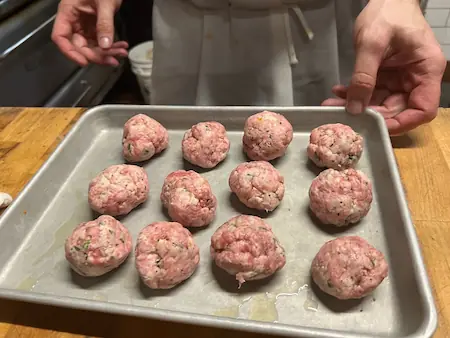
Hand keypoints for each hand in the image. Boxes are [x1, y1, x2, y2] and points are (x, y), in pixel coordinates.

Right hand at [51, 0, 127, 66]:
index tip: (84, 61)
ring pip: (92, 47)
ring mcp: (84, 25)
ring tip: (121, 52)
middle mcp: (74, 21)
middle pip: (79, 46)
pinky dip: (111, 46)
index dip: (70, 52)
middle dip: (96, 55)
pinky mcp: (95, 27)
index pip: (60, 37)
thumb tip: (105, 46)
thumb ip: (104, 24)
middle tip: (112, 59)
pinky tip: (122, 46)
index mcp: (67, 12)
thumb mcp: (105, 3)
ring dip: (107, 53)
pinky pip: (101, 42)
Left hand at [322, 0, 445, 134]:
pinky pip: (372, 92)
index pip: (423, 109)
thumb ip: (363, 77)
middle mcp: (416, 77)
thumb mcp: (372, 44)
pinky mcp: (388, 76)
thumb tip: (355, 108)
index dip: (402, 123)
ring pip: (381, 103)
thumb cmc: (387, 13)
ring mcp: (402, 78)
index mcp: (426, 69)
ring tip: (333, 103)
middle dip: (371, 114)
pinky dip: (356, 94)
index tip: (378, 127)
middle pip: (398, 109)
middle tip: (344, 114)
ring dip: (358, 106)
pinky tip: (339, 92)